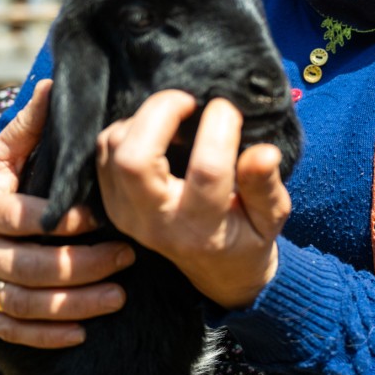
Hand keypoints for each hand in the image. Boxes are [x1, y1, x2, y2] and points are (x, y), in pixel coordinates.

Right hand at [0, 79, 135, 346]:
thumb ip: (27, 126)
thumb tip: (53, 83)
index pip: (26, 218)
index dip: (65, 221)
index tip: (104, 216)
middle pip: (33, 267)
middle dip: (84, 266)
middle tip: (127, 256)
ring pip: (27, 303)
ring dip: (75, 305)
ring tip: (118, 297)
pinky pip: (12, 331)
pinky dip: (46, 337)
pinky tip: (82, 333)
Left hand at [97, 91, 291, 310]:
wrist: (217, 273)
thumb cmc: (249, 237)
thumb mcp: (270, 218)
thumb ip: (266, 186)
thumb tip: (265, 151)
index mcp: (202, 227)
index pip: (206, 171)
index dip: (218, 129)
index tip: (229, 107)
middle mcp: (156, 222)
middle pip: (134, 160)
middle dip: (159, 113)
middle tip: (189, 100)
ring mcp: (127, 214)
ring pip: (113, 149)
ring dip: (143, 119)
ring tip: (176, 115)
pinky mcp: (111, 202)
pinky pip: (104, 150)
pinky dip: (127, 128)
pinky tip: (157, 129)